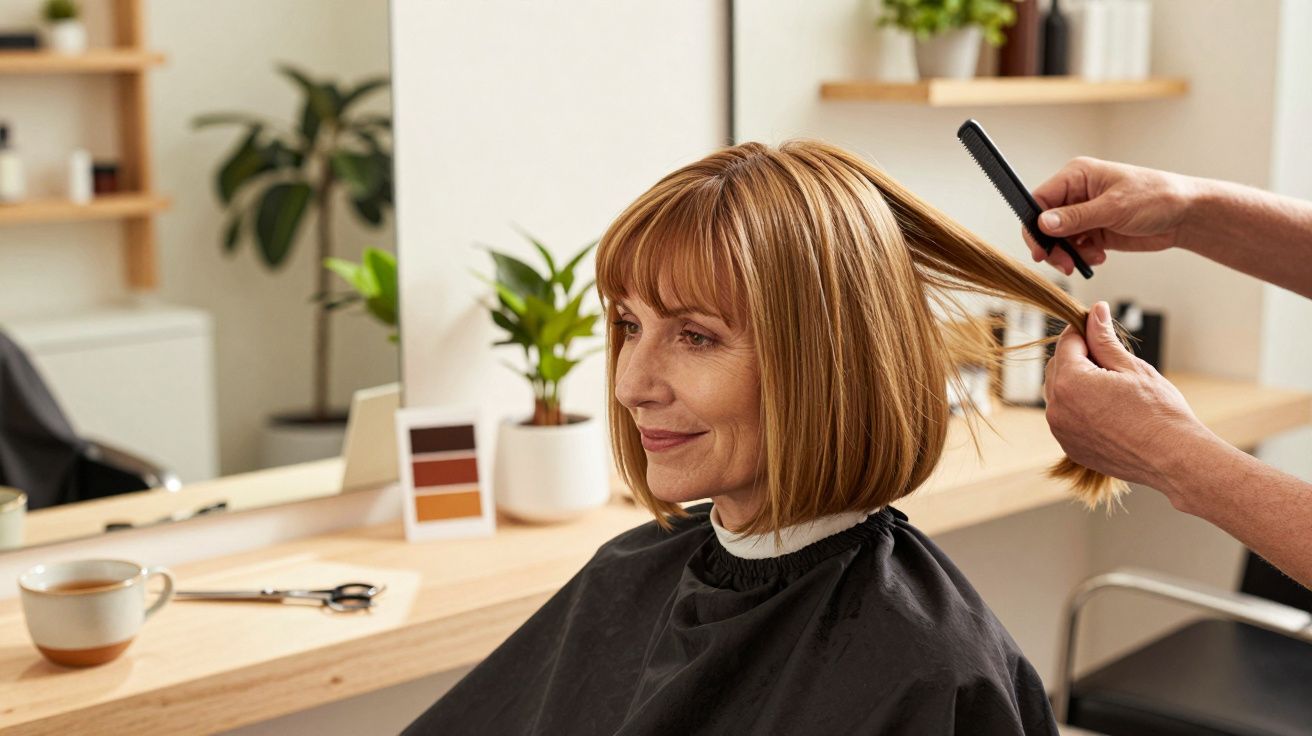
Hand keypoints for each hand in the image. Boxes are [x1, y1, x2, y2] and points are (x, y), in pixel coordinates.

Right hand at [1024, 157, 1197, 275]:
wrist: (1185, 215)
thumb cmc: (1157, 197)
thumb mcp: (1114, 207)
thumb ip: (1076, 217)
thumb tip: (1044, 223)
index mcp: (1077, 176)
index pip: (1040, 199)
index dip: (1035, 225)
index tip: (1040, 249)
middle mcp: (1077, 194)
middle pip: (1045, 223)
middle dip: (1052, 245)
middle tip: (1063, 263)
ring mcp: (1085, 213)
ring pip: (1058, 239)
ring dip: (1067, 254)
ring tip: (1084, 262)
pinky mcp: (1094, 231)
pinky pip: (1075, 248)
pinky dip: (1082, 257)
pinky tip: (1100, 257)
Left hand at [1043, 301, 1209, 493]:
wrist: (1174, 457)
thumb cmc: (1158, 412)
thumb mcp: (1131, 367)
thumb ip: (1104, 339)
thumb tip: (1095, 311)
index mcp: (1070, 382)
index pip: (1067, 343)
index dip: (1084, 331)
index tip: (1098, 328)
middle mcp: (1057, 408)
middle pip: (1058, 367)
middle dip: (1078, 357)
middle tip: (1110, 359)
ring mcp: (1061, 430)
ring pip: (1059, 392)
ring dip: (1076, 382)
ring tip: (1112, 386)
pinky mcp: (1070, 446)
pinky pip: (1066, 417)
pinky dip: (1078, 407)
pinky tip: (1107, 408)